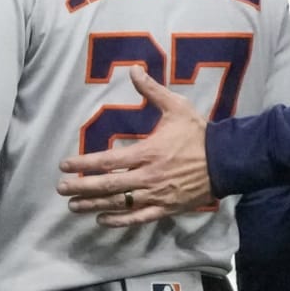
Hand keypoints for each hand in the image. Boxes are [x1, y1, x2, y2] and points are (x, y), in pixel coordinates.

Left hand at [56, 66, 213, 224]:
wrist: (227, 160)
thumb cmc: (199, 133)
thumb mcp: (176, 107)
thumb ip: (151, 91)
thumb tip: (133, 70)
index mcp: (147, 152)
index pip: (108, 161)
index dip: (84, 164)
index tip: (64, 166)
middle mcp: (148, 176)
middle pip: (108, 185)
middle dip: (82, 187)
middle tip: (61, 188)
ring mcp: (157, 195)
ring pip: (120, 203)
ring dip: (94, 205)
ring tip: (73, 206)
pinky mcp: (166, 208)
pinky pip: (139, 218)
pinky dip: (119, 220)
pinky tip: (102, 220)